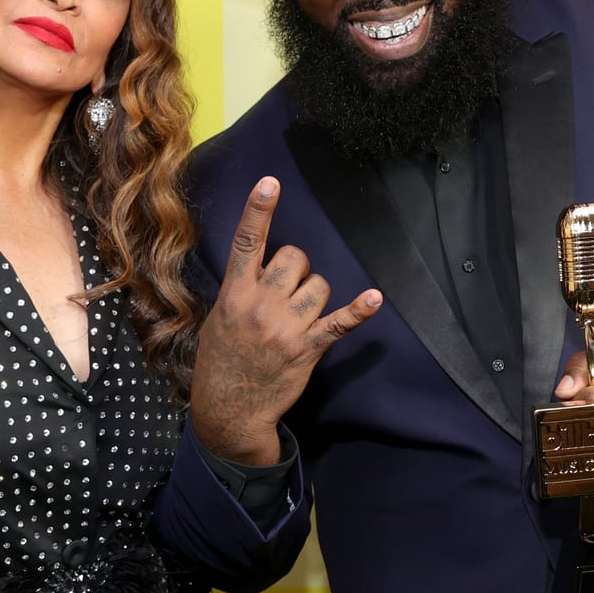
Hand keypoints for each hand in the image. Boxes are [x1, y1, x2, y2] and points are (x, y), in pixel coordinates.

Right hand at [190, 177, 381, 465]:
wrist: (229, 410)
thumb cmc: (222, 360)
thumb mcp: (219, 317)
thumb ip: (242, 288)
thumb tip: (266, 265)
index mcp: (234, 294)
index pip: (247, 243)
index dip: (258, 210)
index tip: (270, 183)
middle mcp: (260, 305)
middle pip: (295, 257)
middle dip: (296, 267)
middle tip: (285, 292)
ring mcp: (285, 327)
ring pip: (319, 284)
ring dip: (315, 294)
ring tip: (298, 316)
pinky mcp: (307, 349)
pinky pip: (338, 323)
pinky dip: (359, 311)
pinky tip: (374, 299)